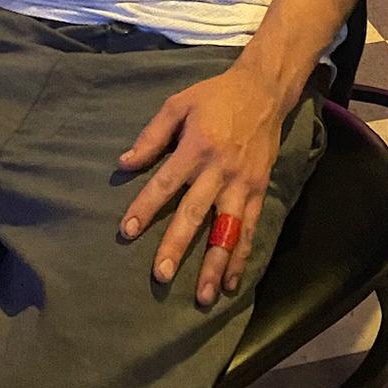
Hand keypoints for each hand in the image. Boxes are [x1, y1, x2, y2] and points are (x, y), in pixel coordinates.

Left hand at [118, 61, 284, 305]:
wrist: (264, 91)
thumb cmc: (214, 97)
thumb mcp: (178, 104)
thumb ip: (152, 135)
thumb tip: (124, 163)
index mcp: (196, 147)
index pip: (165, 183)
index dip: (145, 208)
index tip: (126, 232)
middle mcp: (219, 170)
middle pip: (195, 213)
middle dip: (177, 245)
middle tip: (160, 274)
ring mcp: (242, 184)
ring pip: (227, 229)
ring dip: (215, 264)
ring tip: (202, 295)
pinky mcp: (259, 191)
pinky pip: (250, 229)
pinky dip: (242, 257)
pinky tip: (232, 283)